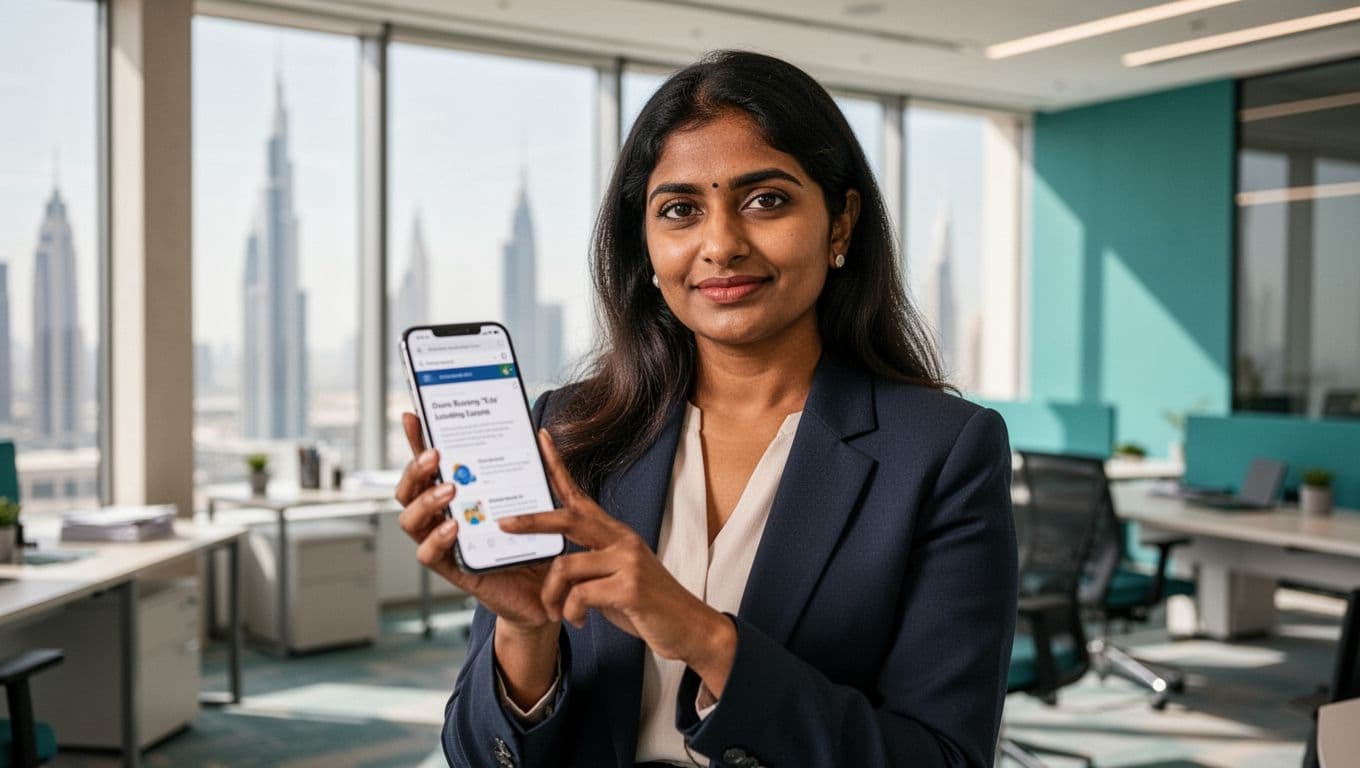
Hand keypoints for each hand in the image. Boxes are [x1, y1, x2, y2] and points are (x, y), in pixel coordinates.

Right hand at [394, 412, 552, 631]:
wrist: (549, 591)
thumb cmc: (537, 544)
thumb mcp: (537, 503)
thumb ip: (534, 473)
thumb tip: (540, 434)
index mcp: (459, 498)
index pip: (430, 467)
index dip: (417, 442)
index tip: (413, 416)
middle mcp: (444, 518)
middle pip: (409, 491)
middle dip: (415, 469)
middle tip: (435, 455)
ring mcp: (446, 544)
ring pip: (410, 521)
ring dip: (425, 501)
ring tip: (449, 489)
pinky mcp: (454, 570)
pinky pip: (428, 555)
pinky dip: (436, 539)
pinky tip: (453, 526)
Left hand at [499, 429, 737, 695]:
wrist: (691, 628)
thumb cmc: (648, 605)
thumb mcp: (615, 578)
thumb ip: (589, 566)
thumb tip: (554, 567)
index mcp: (615, 534)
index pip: (579, 495)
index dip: (557, 467)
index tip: (541, 439)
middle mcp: (622, 540)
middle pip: (567, 518)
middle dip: (531, 522)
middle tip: (503, 524)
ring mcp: (627, 561)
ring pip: (564, 566)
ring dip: (551, 595)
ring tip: (555, 612)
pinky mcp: (630, 587)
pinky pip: (580, 596)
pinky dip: (571, 612)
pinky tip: (580, 621)